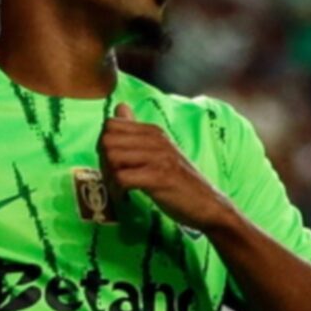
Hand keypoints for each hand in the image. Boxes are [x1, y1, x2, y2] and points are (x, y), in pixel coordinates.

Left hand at [98, 103, 233, 231]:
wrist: (207, 204)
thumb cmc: (179, 180)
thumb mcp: (159, 151)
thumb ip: (137, 131)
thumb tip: (120, 106)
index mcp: (153, 131)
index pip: (110, 125)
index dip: (104, 146)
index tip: (111, 164)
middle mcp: (155, 139)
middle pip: (107, 141)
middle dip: (103, 162)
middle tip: (112, 179)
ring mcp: (158, 157)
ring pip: (112, 158)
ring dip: (109, 178)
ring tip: (118, 189)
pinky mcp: (159, 177)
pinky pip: (122, 178)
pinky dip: (118, 191)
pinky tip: (125, 197)